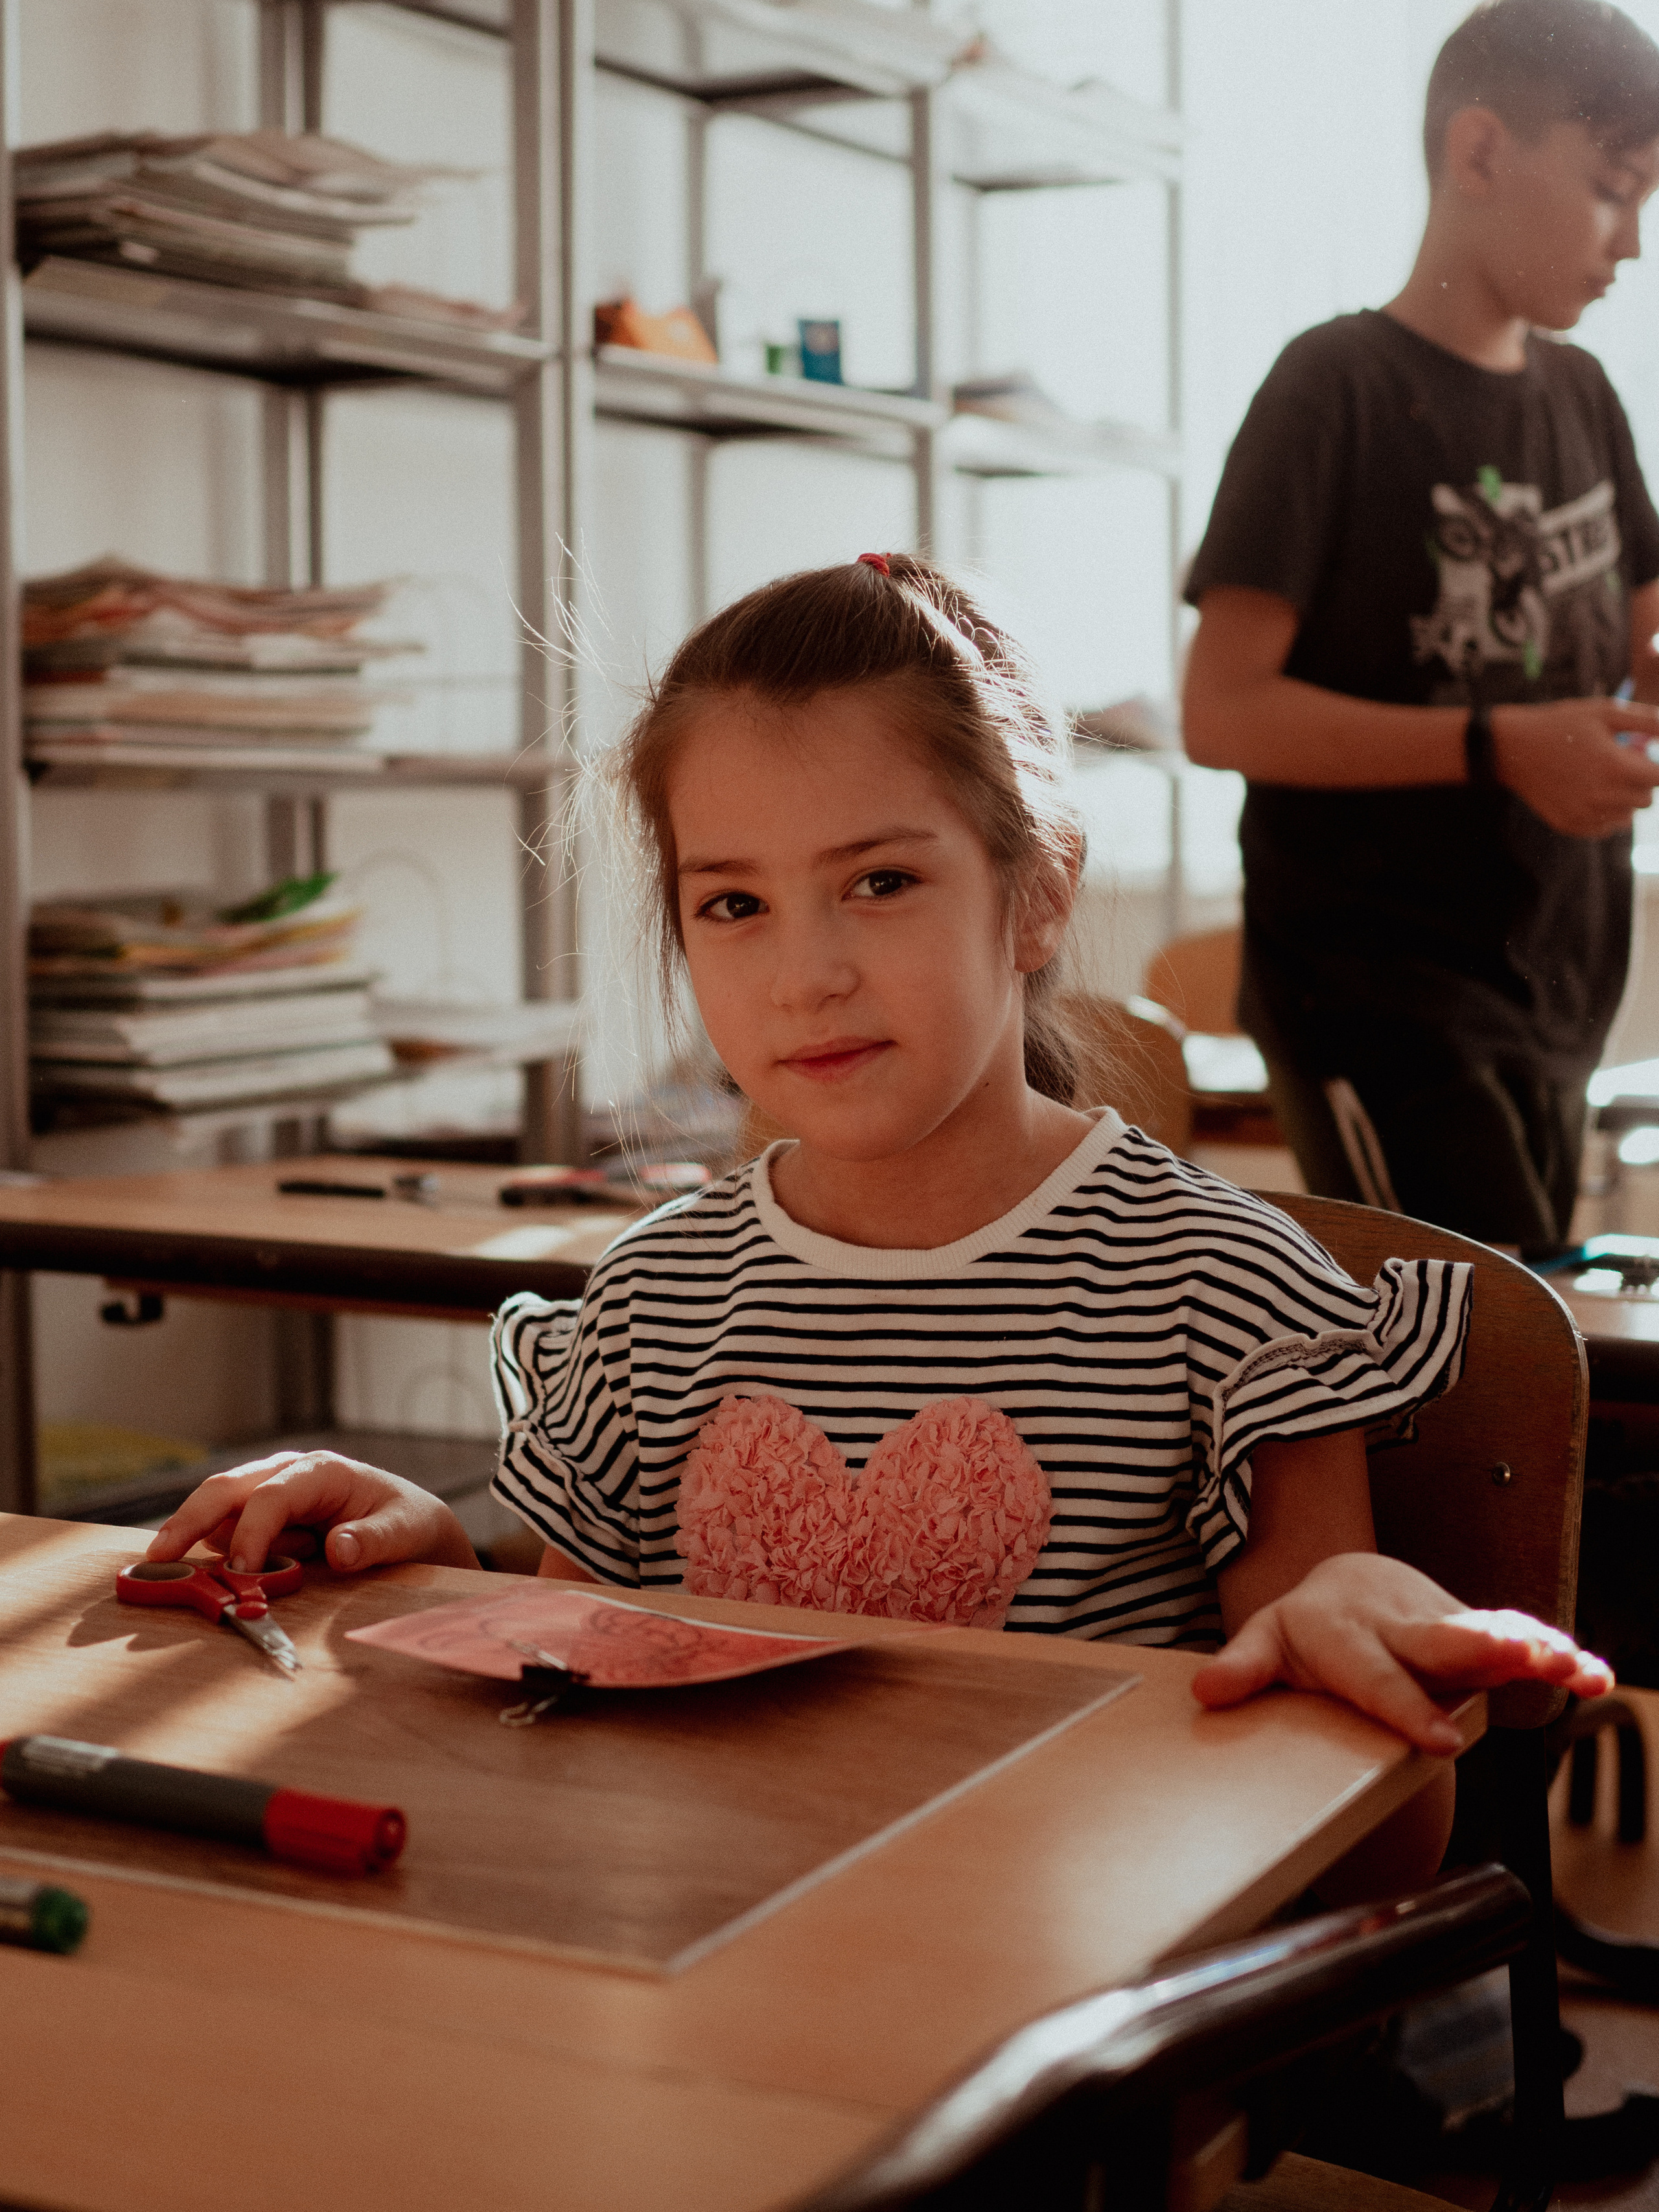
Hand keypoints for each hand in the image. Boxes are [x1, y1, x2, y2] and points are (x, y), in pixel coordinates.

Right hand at [145, 1448, 479, 1576]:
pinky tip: (243, 1570)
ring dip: (215, 1545)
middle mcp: (286, 1474)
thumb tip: (340, 1549)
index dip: (251, 1534)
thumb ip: (374, 1541)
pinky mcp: (258, 1516)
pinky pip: (225, 1533)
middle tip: (158, 1557)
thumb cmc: (405, 1521)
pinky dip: (220, 1554)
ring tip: (246, 1565)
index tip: (240, 1573)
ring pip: (218, 1514)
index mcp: (321, 1471)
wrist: (406, 1524)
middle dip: (189, 1520)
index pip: (272, 1496)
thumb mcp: (404, 1531)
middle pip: (225, 1490)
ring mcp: (268, 1492)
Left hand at [1190, 1552, 1611, 1752]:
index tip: (1439, 1741)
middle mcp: (1397, 1623)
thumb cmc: (1307, 1626)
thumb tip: (1206, 1691)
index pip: (1374, 1676)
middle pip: (1440, 1639)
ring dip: (1530, 1647)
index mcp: (1343, 1631)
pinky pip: (1518, 1638)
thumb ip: (1242, 1668)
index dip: (1405, 1706)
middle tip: (1517, 1659)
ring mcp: (1439, 1623)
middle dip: (1478, 1649)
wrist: (1348, 1582)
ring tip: (1569, 1665)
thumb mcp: (1266, 1642)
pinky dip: (1559, 1654)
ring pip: (1487, 1633)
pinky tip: (1593, 1675)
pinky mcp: (1471, 1628)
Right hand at [1491, 697, 1658, 836]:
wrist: (1512, 749)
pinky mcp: (1571, 825)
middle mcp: (1602, 797)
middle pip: (1646, 799)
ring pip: (1627, 816)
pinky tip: (1588, 793)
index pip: (1658, 777)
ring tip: (1601, 777)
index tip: (1640, 754)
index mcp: (1614, 767)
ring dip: (1623, 799)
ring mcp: (1585, 815)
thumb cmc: (1560, 724)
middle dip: (1639, 780)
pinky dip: (1605, 813)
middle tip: (1618, 761)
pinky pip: (1605, 828)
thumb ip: (1645, 720)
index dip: (1654, 765)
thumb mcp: (1604, 712)